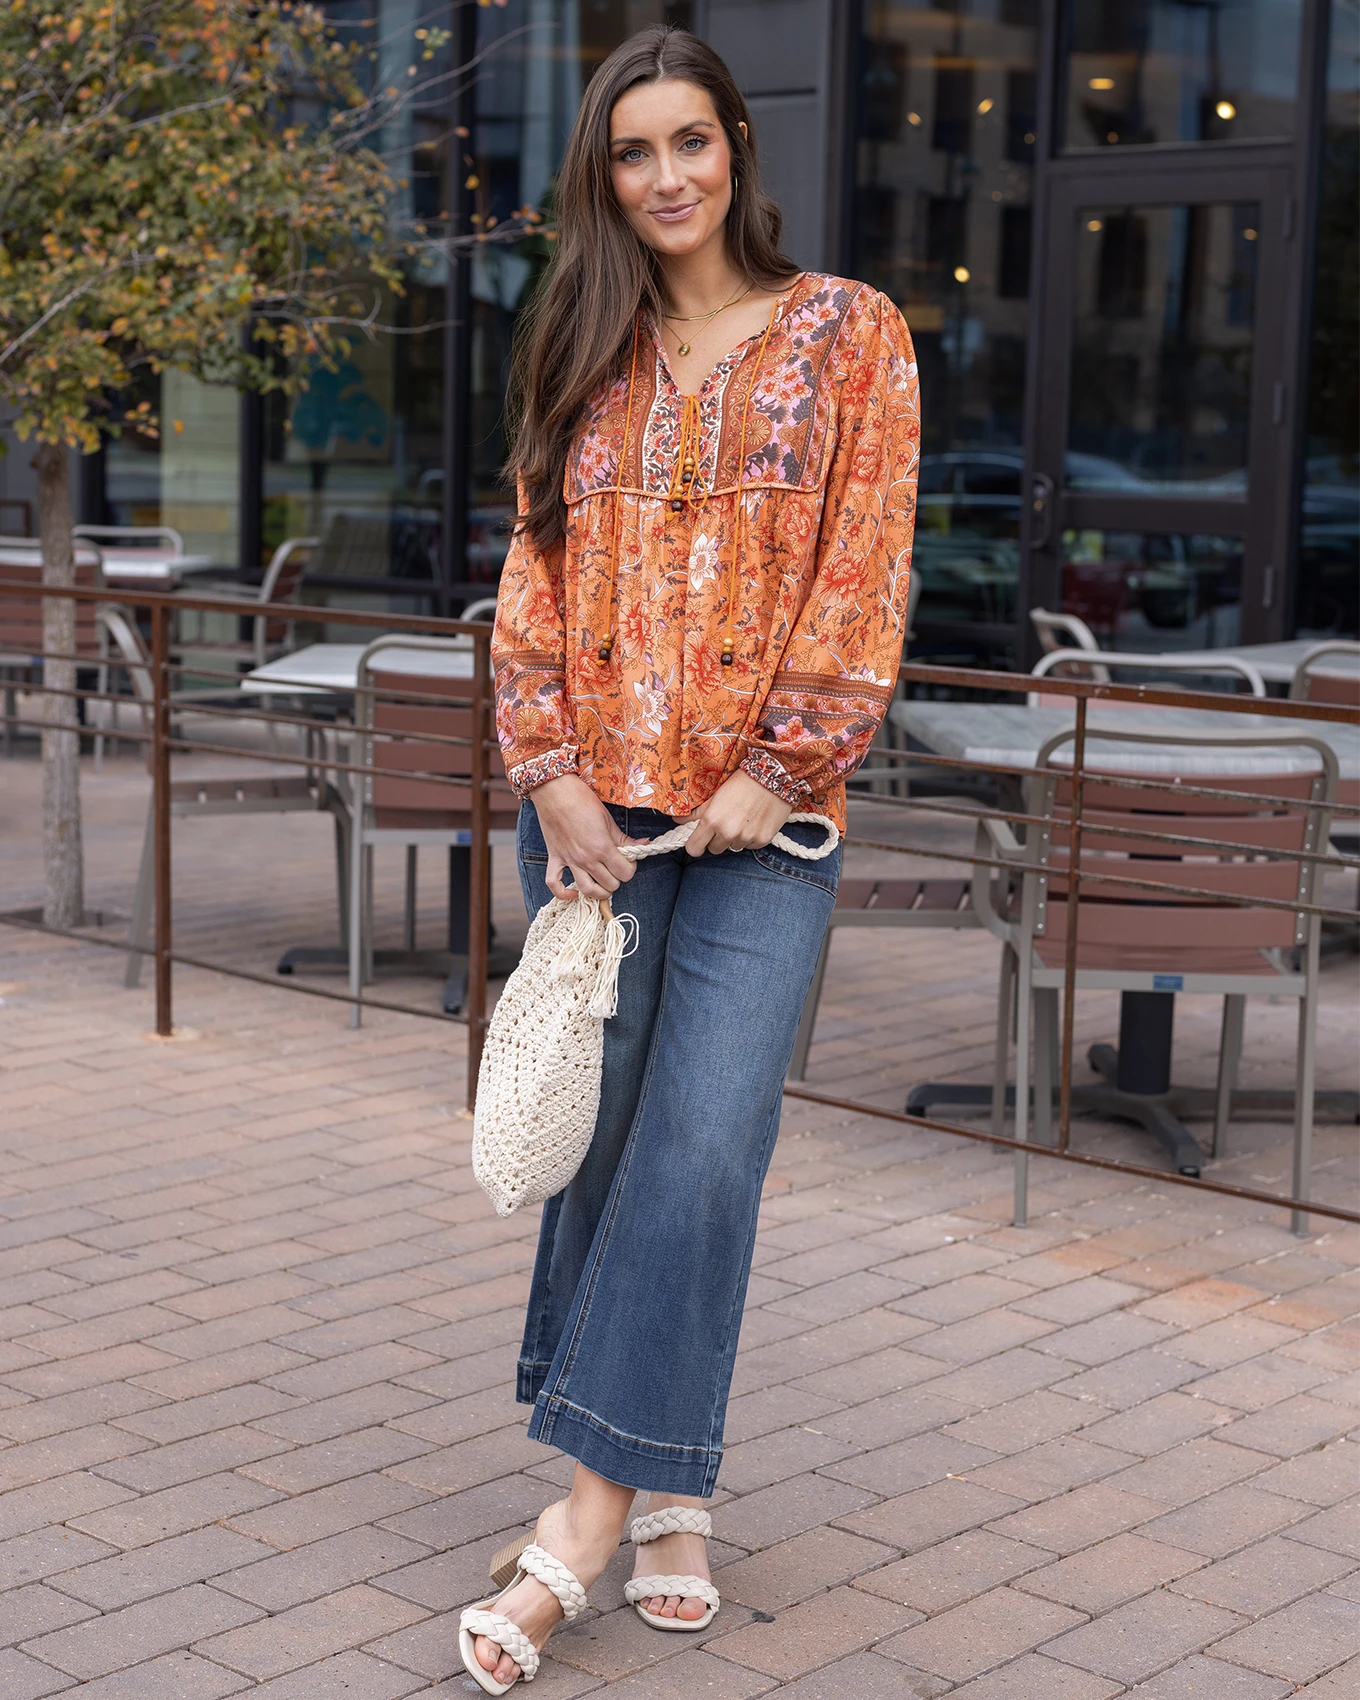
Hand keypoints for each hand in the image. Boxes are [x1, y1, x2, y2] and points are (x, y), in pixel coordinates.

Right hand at [530, 774, 638, 900]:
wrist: (555, 791)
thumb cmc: (582, 801)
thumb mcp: (608, 819)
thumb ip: (624, 838)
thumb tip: (643, 844)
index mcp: (603, 848)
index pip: (625, 873)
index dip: (630, 868)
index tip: (627, 860)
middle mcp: (587, 859)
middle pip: (610, 884)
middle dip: (617, 877)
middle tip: (616, 866)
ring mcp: (570, 860)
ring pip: (588, 890)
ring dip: (599, 891)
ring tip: (603, 883)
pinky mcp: (555, 858)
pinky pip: (554, 884)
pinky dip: (564, 893)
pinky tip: (574, 892)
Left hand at [683, 770, 791, 856]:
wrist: (772, 777)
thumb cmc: (741, 782)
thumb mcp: (714, 794)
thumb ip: (695, 811)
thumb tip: (677, 820)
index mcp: (712, 821)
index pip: (694, 849)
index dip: (696, 845)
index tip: (700, 840)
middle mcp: (728, 832)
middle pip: (714, 850)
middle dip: (717, 840)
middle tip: (725, 823)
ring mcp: (746, 837)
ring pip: (733, 848)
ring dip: (735, 838)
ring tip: (742, 819)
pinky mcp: (762, 840)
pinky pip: (750, 846)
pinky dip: (750, 838)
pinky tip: (754, 822)